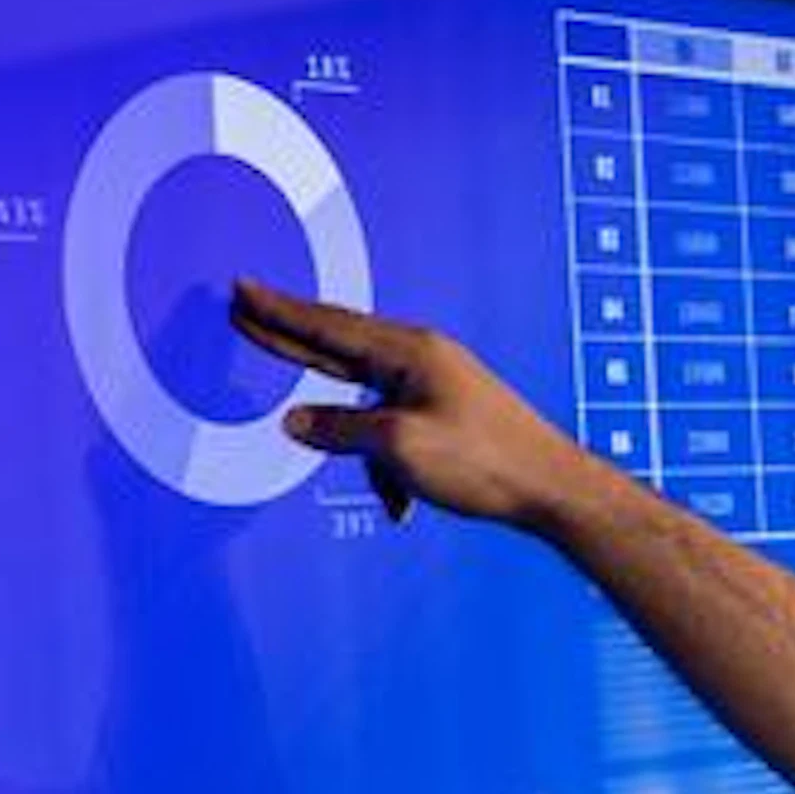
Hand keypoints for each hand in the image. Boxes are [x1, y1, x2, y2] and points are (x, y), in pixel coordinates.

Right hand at [230, 279, 609, 530]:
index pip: (328, 326)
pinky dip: (388, 465)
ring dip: (357, 443)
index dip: (279, 313)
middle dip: (290, 336)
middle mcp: (420, 357)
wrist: (551, 487)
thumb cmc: (485, 462)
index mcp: (409, 352)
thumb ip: (341, 429)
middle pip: (339, 345)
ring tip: (367, 474)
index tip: (242, 291)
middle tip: (244, 312)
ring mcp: (434, 383)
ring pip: (367, 404)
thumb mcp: (399, 447)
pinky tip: (402, 502)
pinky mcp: (445, 412)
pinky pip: (394, 432)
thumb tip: (295, 421)